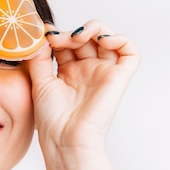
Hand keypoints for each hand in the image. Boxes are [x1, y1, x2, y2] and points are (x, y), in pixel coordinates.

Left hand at [28, 20, 140, 152]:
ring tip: (77, 36)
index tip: (44, 34)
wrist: (65, 139)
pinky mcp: (119, 77)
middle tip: (58, 38)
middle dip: (71, 32)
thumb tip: (41, 34)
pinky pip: (130, 52)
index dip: (57, 34)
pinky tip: (102, 40)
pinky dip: (119, 39)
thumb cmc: (52, 120)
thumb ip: (40, 57)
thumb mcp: (39, 81)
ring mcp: (103, 73)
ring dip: (94, 29)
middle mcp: (87, 71)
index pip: (66, 43)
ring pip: (107, 39)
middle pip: (85, 38)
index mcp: (68, 74)